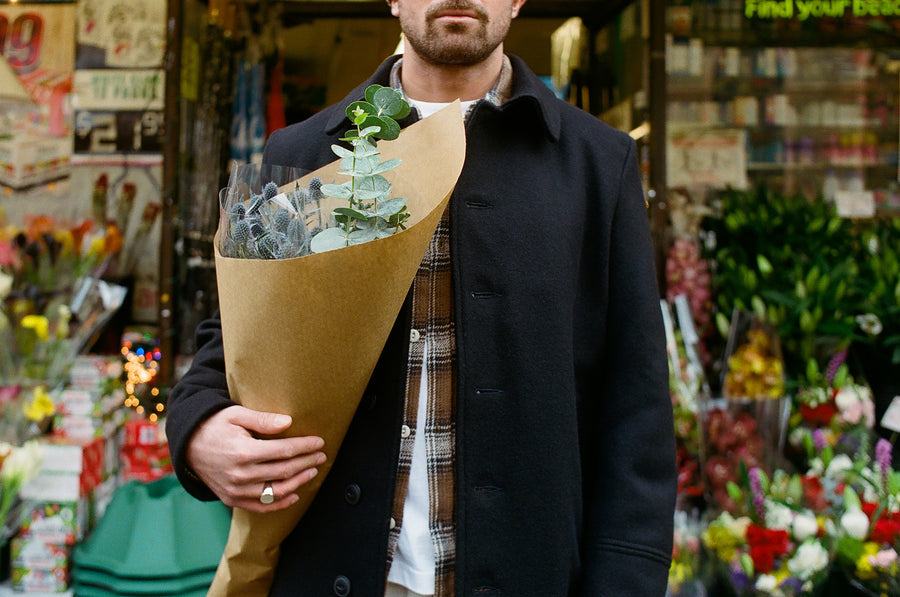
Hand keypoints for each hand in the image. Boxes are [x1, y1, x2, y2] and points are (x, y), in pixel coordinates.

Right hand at [186, 405, 325, 512]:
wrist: (188, 446)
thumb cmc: (214, 426)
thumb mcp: (236, 415)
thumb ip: (263, 420)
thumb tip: (289, 422)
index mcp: (244, 452)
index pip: (284, 451)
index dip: (305, 446)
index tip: (319, 442)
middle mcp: (241, 474)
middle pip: (284, 471)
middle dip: (307, 462)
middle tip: (322, 456)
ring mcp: (236, 490)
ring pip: (276, 491)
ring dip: (299, 482)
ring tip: (312, 471)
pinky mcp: (232, 500)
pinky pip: (261, 506)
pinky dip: (280, 503)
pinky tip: (295, 495)